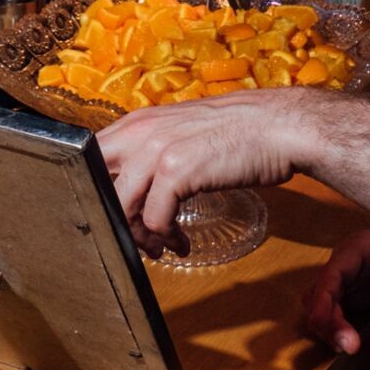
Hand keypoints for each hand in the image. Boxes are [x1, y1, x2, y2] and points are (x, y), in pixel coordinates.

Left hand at [95, 87, 314, 256]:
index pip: (89, 159)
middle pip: (95, 184)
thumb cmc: (240, 133)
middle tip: (134, 236)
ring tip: (161, 247)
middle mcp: (140, 132)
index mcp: (138, 122)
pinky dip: (165, 239)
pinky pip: (154, 219)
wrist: (280, 127)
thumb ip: (155, 152)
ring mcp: (156, 150)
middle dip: (110, 217)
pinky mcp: (177, 170)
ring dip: (139, 236)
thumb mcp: (184, 132)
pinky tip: (181, 243)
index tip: (116, 216)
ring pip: (120, 207)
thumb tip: (135, 189)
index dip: (95, 192)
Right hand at [303, 227, 369, 355]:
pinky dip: (336, 326)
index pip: (331, 275)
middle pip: (319, 293)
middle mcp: (348, 261)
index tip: (339, 336)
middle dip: (326, 321)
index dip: (326, 306)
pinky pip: (334, 310)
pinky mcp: (356, 291)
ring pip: (321, 303)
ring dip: (328, 326)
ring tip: (349, 347)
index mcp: (361, 247)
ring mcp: (349, 276)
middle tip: (349, 347)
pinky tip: (350, 342)